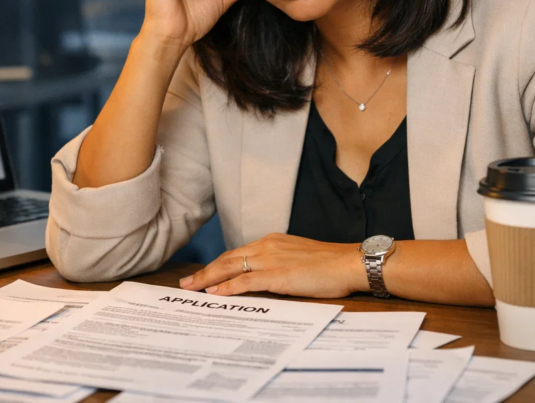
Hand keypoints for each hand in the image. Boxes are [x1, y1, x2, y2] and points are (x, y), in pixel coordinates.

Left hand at [178, 233, 367, 298]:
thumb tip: (268, 277)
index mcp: (272, 241)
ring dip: (208, 279)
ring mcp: (270, 260)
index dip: (218, 264)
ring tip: (191, 288)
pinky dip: (227, 287)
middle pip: (227, 259)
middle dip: (205, 271)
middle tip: (186, 282)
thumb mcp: (299, 258)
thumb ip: (281, 263)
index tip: (205, 273)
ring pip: (230, 268)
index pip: (238, 253)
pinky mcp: (276, 275)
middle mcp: (267, 246)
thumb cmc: (330, 265)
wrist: (348, 263)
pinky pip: (245, 281)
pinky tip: (214, 293)